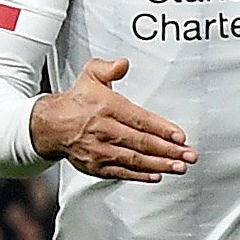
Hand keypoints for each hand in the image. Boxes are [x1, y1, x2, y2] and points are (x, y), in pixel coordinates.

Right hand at [29, 58, 193, 181]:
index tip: (180, 136)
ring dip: (160, 165)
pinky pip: (121, 172)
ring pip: (134, 159)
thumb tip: (123, 64)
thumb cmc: (77, 102)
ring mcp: (100, 150)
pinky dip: (140, 176)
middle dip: (169, 150)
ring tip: (179, 167)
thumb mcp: (90, 76)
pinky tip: (157, 176)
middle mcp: (103, 130)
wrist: (50, 126)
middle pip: (141, 142)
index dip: (161, 128)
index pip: (139, 119)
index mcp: (106, 108)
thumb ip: (108, 68)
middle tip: (190, 155)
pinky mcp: (96, 167)